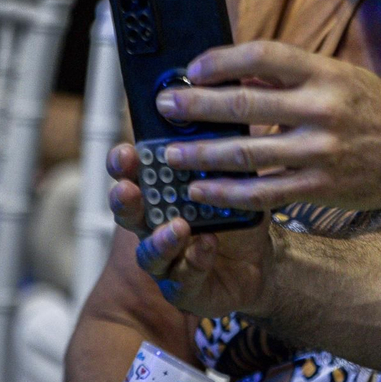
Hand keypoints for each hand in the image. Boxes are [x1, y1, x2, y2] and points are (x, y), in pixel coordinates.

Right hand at [108, 147, 278, 316]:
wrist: (257, 264)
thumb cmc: (236, 215)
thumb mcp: (236, 176)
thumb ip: (228, 144)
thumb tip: (238, 94)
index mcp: (162, 194)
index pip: (133, 175)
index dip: (123, 165)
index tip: (125, 152)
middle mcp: (155, 226)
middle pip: (128, 213)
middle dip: (125, 200)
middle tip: (128, 189)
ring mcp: (166, 259)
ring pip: (150, 252)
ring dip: (160, 239)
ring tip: (178, 226)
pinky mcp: (183, 286)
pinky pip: (184, 277)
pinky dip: (195, 261)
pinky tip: (207, 247)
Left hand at [151, 41, 380, 210]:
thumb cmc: (373, 111)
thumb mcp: (341, 77)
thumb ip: (292, 76)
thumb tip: (234, 75)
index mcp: (326, 74)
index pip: (263, 56)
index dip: (222, 60)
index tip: (194, 68)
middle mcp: (321, 110)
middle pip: (244, 105)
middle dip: (196, 106)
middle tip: (166, 106)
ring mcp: (319, 152)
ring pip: (245, 154)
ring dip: (201, 154)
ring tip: (170, 155)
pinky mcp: (317, 187)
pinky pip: (262, 192)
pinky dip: (226, 192)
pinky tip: (201, 189)